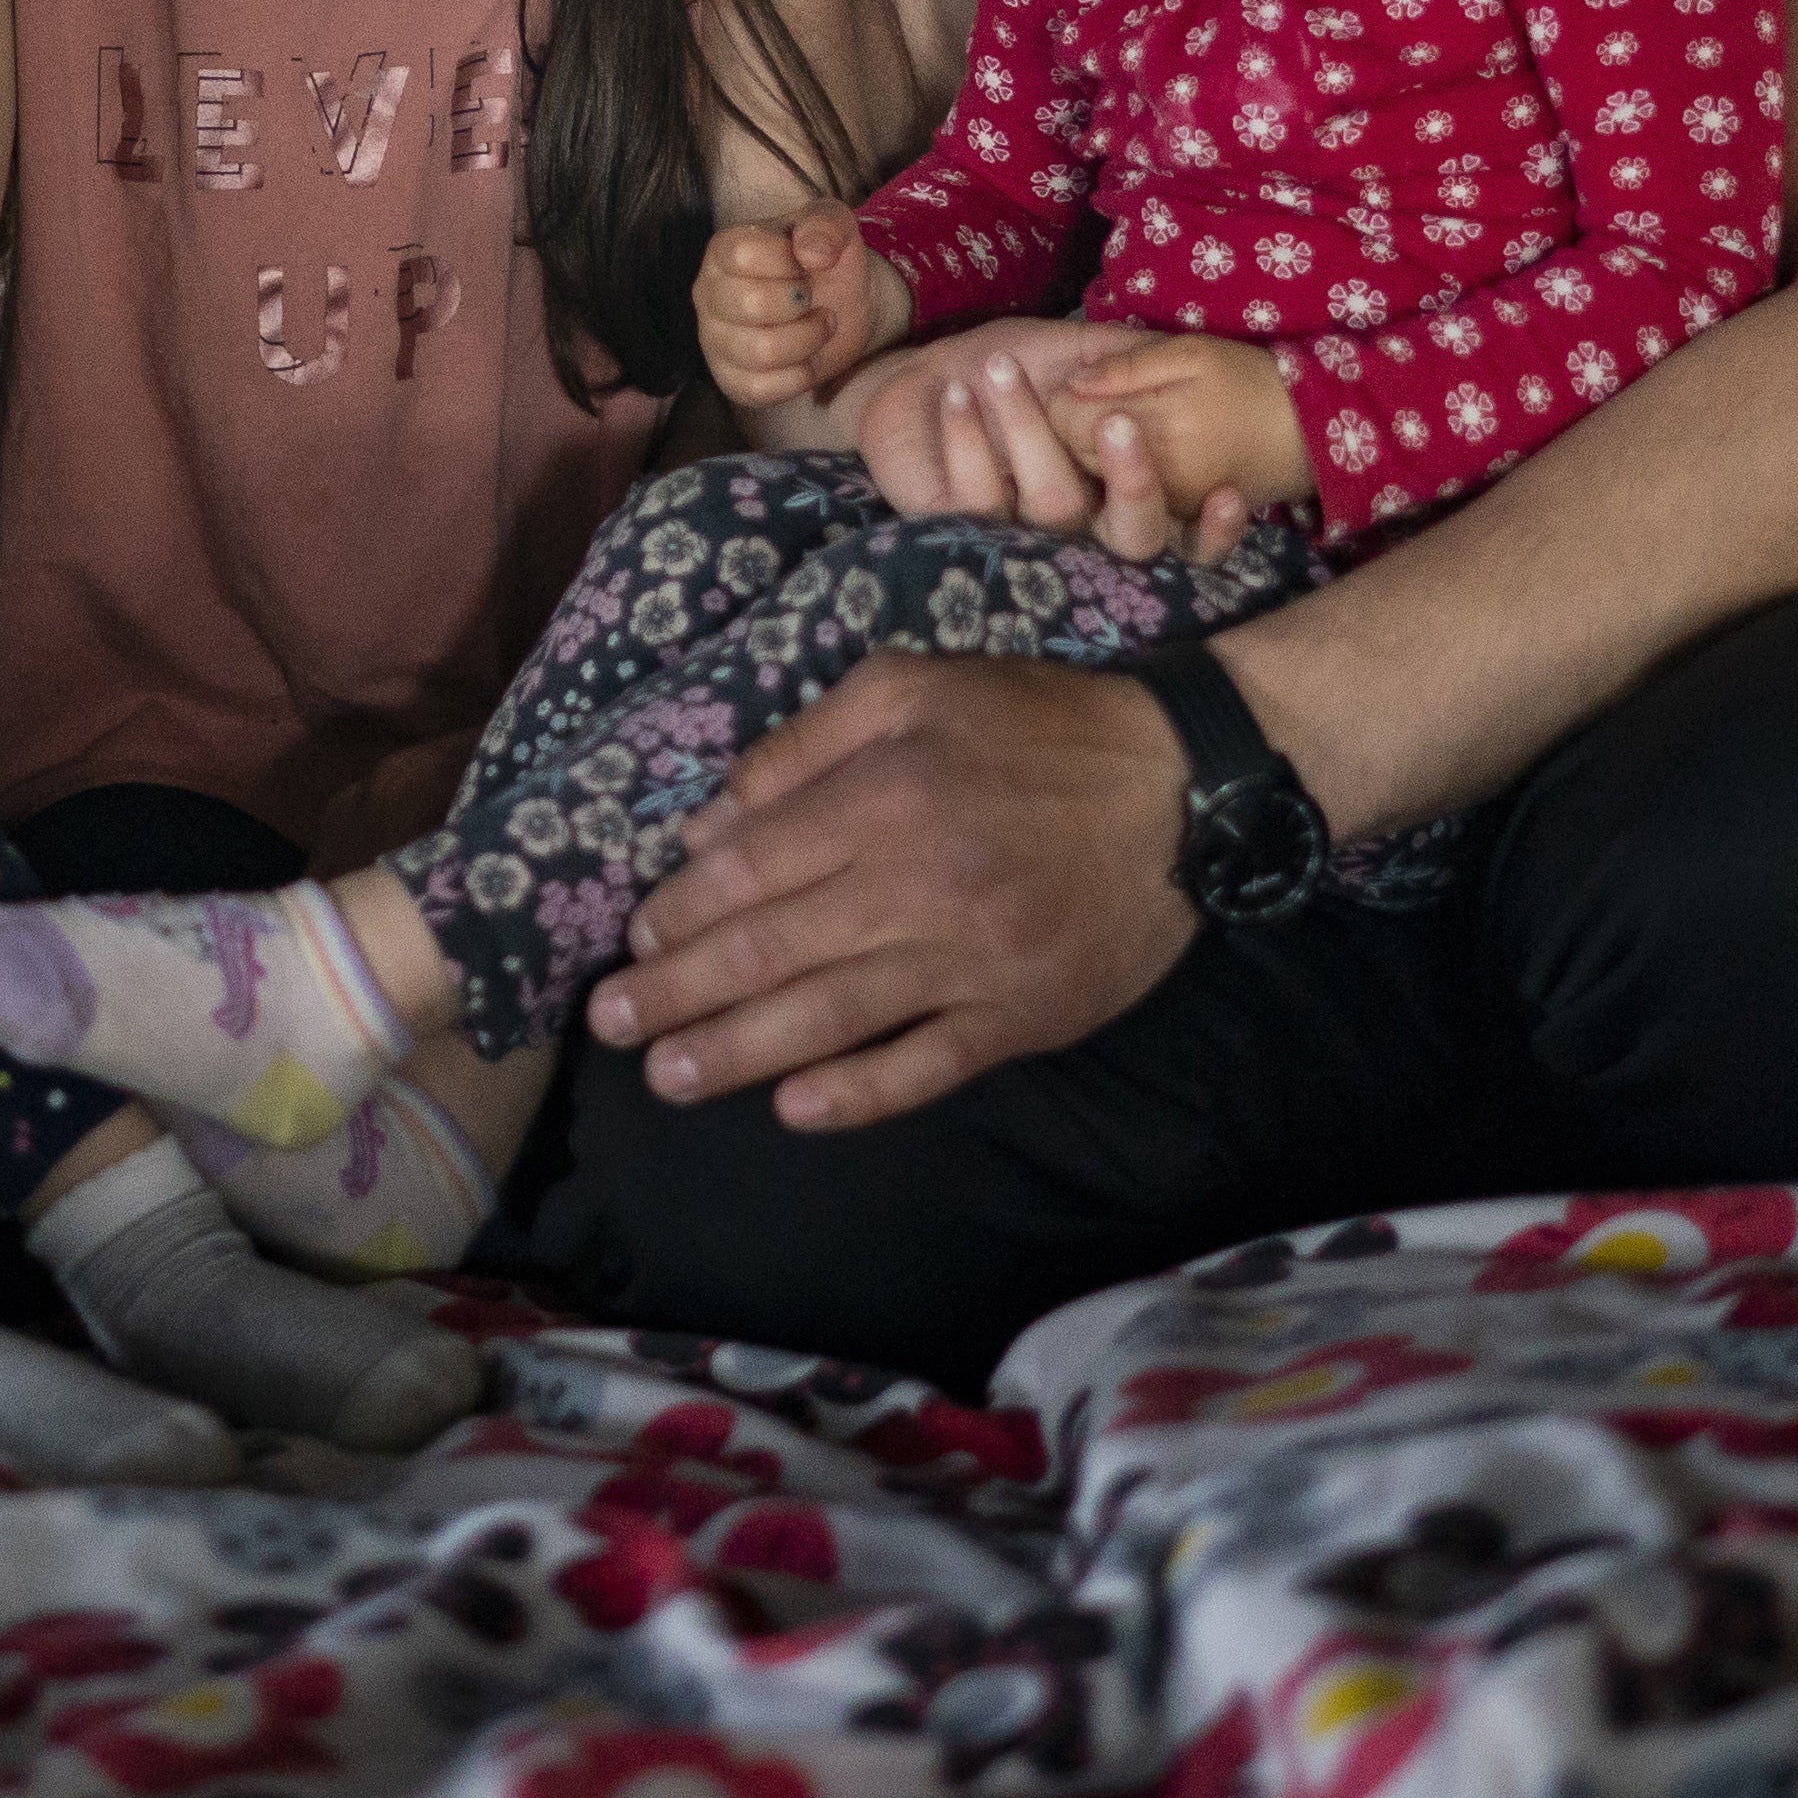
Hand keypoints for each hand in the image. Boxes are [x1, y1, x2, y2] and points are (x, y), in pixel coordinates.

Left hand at [585, 652, 1195, 1130]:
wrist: (1184, 788)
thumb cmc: (1037, 725)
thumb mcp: (913, 687)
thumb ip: (805, 744)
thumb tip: (712, 819)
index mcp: (885, 795)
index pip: (751, 868)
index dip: (682, 910)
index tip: (637, 938)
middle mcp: (918, 883)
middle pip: (770, 950)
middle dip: (678, 992)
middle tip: (612, 1025)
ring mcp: (971, 961)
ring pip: (830, 1018)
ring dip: (737, 1053)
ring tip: (669, 1078)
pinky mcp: (1020, 1017)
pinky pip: (925, 1067)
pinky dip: (857, 1094)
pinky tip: (794, 1110)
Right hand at [695, 205, 904, 407]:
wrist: (841, 303)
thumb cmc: (825, 259)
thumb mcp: (833, 225)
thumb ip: (824, 225)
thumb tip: (813, 253)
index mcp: (724, 250)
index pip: (742, 254)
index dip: (786, 262)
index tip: (805, 263)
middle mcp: (709, 295)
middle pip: (750, 305)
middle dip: (801, 304)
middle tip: (816, 299)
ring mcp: (715, 341)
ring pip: (760, 352)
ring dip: (808, 340)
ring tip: (822, 325)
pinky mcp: (732, 381)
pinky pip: (761, 389)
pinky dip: (799, 376)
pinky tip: (810, 359)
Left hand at [853, 325, 1253, 563]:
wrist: (913, 380)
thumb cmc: (1007, 367)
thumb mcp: (1072, 349)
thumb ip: (1127, 358)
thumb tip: (1182, 357)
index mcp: (1117, 490)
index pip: (1181, 536)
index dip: (1213, 534)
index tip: (1232, 495)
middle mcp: (1080, 527)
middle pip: (1132, 541)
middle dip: (1136, 484)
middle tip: (1120, 425)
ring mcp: (1022, 537)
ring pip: (1052, 509)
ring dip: (1029, 430)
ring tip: (1000, 369)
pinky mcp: (959, 534)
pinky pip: (976, 499)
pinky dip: (967, 439)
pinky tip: (957, 394)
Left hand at [1044, 334, 1311, 538]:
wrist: (1310, 432)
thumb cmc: (1249, 379)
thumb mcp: (1192, 351)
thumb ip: (1129, 366)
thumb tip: (1074, 382)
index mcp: (1159, 422)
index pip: (1069, 419)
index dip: (1061, 399)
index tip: (1075, 383)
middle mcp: (1158, 474)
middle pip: (1073, 456)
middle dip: (1066, 430)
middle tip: (1087, 404)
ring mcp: (1166, 506)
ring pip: (1094, 487)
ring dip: (1089, 460)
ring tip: (1111, 431)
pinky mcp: (1178, 523)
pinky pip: (1127, 511)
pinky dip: (1116, 485)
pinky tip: (1128, 462)